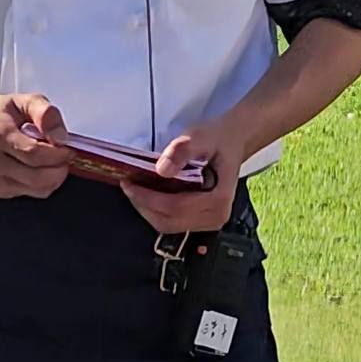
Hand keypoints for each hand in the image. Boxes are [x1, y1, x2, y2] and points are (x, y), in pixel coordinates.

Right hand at [0, 92, 69, 200]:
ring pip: (37, 189)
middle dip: (59, 169)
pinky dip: (41, 183)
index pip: (33, 154)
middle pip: (37, 177)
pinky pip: (31, 193)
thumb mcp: (26, 100)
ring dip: (53, 177)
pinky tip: (35, 167)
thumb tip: (60, 137)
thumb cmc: (2, 113)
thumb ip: (46, 113)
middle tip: (64, 156)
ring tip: (50, 160)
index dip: (57, 154)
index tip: (67, 148)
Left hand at [121, 116, 242, 234]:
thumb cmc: (217, 139)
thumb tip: (162, 170)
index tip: (130, 184)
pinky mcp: (201, 220)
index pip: (176, 207)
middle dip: (144, 205)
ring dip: (148, 209)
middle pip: (169, 221)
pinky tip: (147, 194)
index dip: (149, 198)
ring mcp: (209, 221)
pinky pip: (173, 222)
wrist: (232, 141)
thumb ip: (182, 150)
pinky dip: (156, 210)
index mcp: (219, 199)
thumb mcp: (200, 136)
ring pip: (168, 225)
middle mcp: (216, 216)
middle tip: (128, 186)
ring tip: (134, 189)